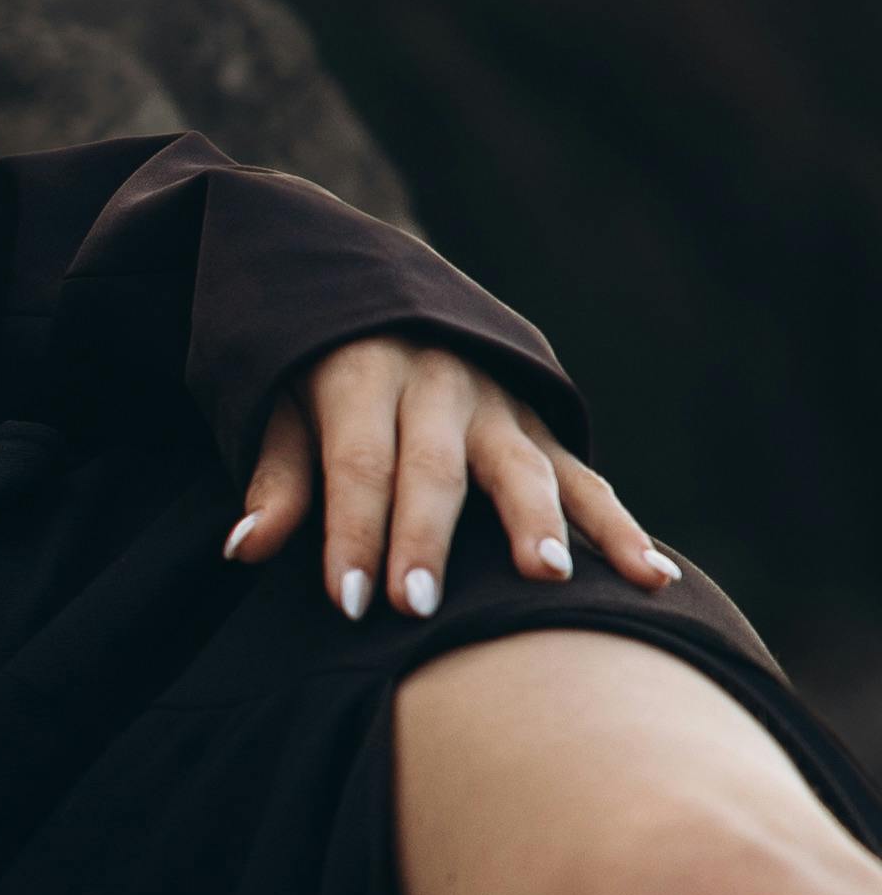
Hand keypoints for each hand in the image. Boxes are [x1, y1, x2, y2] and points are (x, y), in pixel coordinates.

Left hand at [224, 334, 682, 622]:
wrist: (388, 288)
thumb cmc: (318, 368)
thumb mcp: (278, 400)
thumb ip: (276, 474)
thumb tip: (243, 548)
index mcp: (366, 371)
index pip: (360, 461)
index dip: (352, 531)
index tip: (345, 602)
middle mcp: (441, 383)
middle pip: (435, 468)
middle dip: (424, 538)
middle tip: (416, 606)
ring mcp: (502, 404)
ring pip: (525, 469)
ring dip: (537, 525)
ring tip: (546, 579)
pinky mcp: (543, 428)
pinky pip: (587, 482)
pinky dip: (621, 529)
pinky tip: (651, 576)